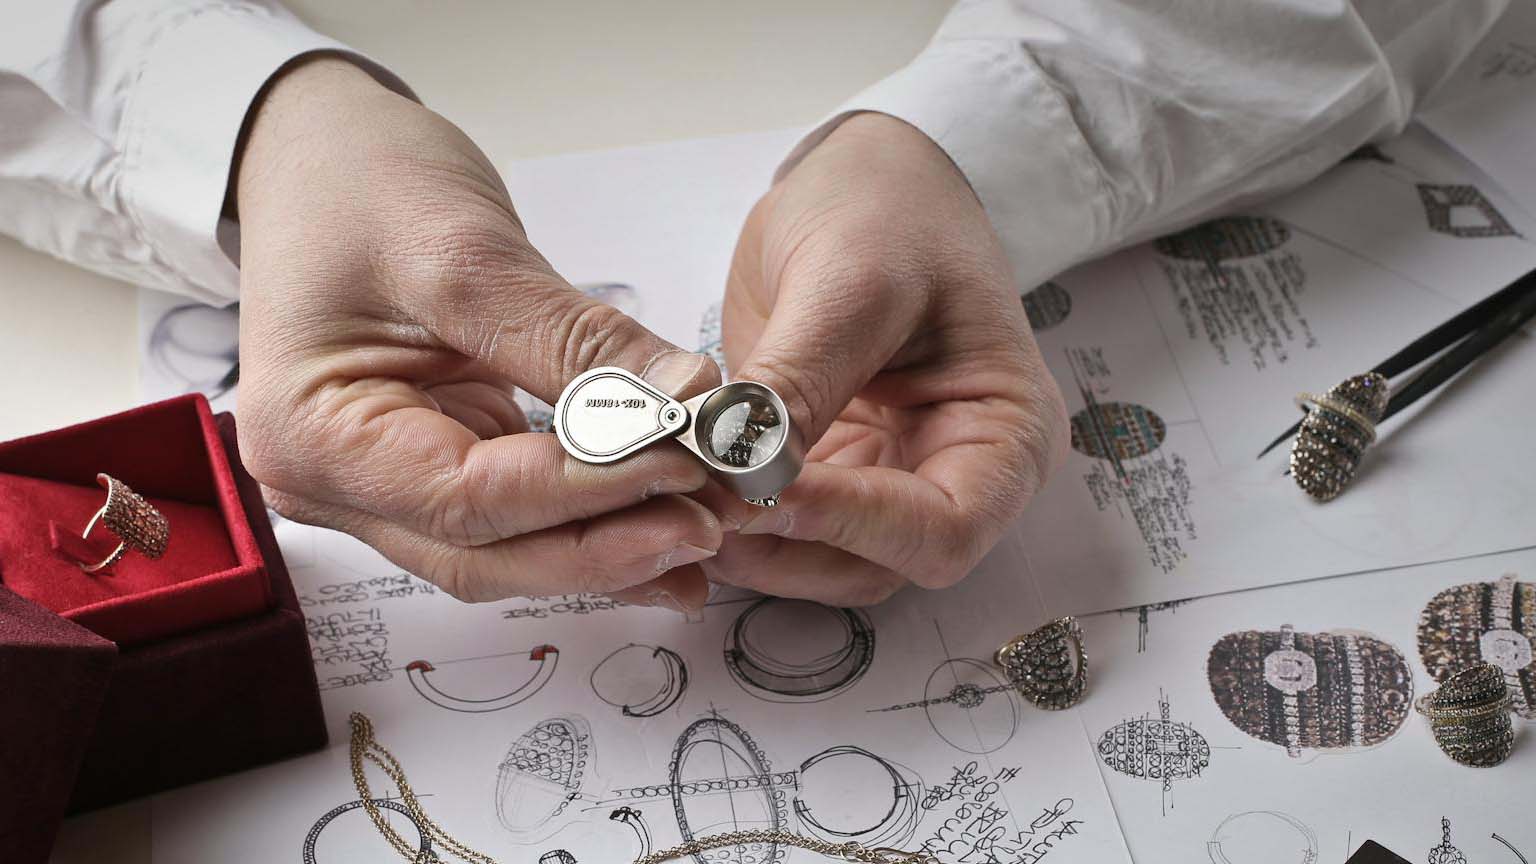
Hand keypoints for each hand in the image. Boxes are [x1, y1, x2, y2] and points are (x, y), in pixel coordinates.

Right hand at [233, 58, 720, 610]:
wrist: (321, 158)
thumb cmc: (358, 185)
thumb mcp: (466, 251)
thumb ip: (577, 342)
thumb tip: (690, 398)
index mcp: (312, 435)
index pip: (468, 499)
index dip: (583, 492)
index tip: (678, 466)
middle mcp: (335, 483)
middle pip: (483, 551)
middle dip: (601, 546)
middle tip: (705, 523)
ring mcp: (383, 484)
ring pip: (503, 550)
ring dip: (604, 549)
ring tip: (699, 535)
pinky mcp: (435, 464)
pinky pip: (516, 517)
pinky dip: (587, 522)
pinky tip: (661, 528)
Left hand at [706, 112, 1068, 605]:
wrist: (868, 177)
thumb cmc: (891, 211)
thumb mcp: (852, 282)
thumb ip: (800, 382)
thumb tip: (739, 471)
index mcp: (1006, 434)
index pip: (943, 527)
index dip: (851, 524)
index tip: (760, 490)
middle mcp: (954, 474)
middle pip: (880, 565)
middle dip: (787, 547)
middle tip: (698, 504)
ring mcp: (886, 478)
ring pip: (822, 562)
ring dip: (750, 548)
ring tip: (679, 496)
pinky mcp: (827, 471)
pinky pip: (782, 525)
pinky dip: (732, 518)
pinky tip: (681, 487)